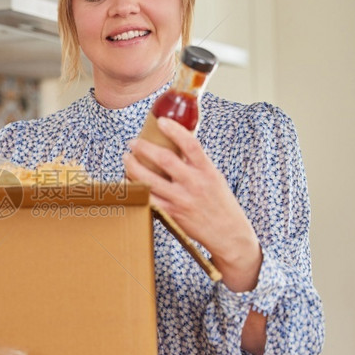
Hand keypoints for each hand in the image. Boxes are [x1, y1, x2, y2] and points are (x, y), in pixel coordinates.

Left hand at [123, 117, 261, 291]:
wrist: (228, 233)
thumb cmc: (220, 203)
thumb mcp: (214, 177)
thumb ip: (196, 162)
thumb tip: (179, 141)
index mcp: (207, 170)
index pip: (191, 144)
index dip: (175, 130)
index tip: (161, 121)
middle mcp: (194, 183)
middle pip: (165, 160)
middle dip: (144, 148)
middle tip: (133, 143)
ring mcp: (181, 199)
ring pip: (151, 180)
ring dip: (133, 167)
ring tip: (126, 159)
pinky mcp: (172, 214)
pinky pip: (148, 200)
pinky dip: (135, 190)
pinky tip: (126, 183)